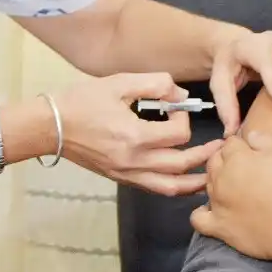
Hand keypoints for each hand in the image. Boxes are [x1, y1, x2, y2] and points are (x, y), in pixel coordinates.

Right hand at [53, 72, 222, 196]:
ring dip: (194, 181)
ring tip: (211, 174)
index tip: (175, 107)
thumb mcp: (119, 83)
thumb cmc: (81, 102)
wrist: (50, 126)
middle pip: (182, 165)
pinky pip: (154, 189)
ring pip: (170, 187)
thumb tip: (179, 94)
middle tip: (220, 147)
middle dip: (205, 155)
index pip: (178, 134)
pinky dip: (173, 186)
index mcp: (134, 136)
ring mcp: (126, 174)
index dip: (184, 118)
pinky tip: (184, 179)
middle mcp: (133, 161)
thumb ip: (155, 83)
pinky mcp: (120, 178)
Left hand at [191, 129, 271, 259]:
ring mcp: (216, 203)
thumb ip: (265, 138)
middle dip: (224, 160)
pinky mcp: (217, 226)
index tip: (251, 151)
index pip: (230, 143)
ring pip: (206, 185)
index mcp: (235, 157)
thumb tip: (249, 136)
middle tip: (243, 168)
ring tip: (232, 187)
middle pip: (214, 161)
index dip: (241, 145)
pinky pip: (198, 218)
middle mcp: (220, 178)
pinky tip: (212, 211)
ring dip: (216, 182)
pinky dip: (202, 213)